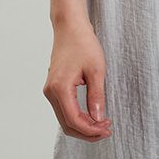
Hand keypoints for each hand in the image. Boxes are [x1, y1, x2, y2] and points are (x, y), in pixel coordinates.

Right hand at [43, 21, 111, 141]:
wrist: (70, 27)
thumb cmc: (84, 44)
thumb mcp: (96, 70)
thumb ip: (96, 96)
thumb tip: (98, 119)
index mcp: (60, 88)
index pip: (74, 120)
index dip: (91, 130)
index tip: (107, 129)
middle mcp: (50, 92)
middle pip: (67, 124)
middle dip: (87, 131)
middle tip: (107, 129)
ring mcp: (50, 90)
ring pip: (64, 119)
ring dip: (83, 125)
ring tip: (102, 123)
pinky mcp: (54, 88)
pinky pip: (64, 109)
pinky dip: (77, 116)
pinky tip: (92, 114)